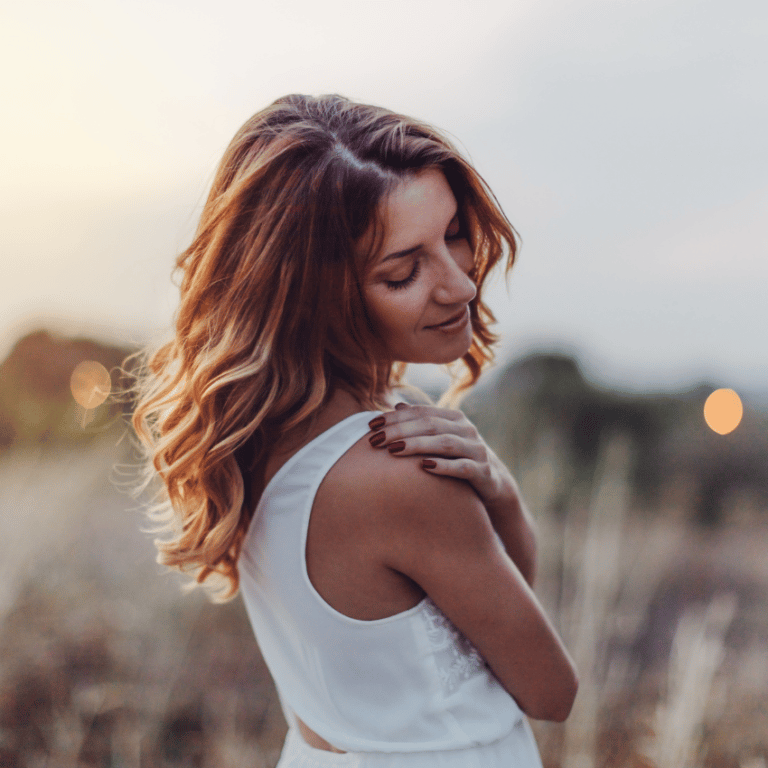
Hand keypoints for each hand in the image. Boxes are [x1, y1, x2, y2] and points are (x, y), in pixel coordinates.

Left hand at [367, 403, 516, 513]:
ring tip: (393, 450)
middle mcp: (467, 429)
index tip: (371, 425)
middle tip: (376, 440)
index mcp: (454, 418)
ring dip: (417, 445)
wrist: (494, 484)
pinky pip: (462, 467)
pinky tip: (424, 467)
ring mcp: (477, 450)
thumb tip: (398, 405)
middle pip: (430, 425)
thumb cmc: (459, 458)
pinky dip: (443, 466)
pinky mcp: (484, 471)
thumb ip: (422, 423)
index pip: (420, 412)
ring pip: (445, 443)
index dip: (394, 417)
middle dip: (400, 431)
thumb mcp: (441, 438)